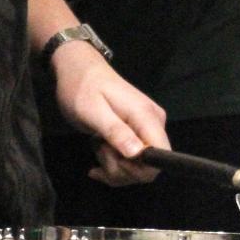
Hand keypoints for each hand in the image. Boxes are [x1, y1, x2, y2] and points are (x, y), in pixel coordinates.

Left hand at [52, 43, 167, 186]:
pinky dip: (114, 166)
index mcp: (146, 116)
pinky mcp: (137, 134)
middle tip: (99, 150)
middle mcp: (153, 124)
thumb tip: (137, 153)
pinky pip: (132, 161)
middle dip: (121, 168)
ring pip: (138, 167)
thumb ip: (115, 131)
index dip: (139, 168)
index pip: (162, 155)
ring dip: (114, 165)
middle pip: (148, 166)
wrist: (78, 70)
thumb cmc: (82, 88)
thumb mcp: (92, 111)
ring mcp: (146, 129)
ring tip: (97, 146)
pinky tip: (98, 163)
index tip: (116, 161)